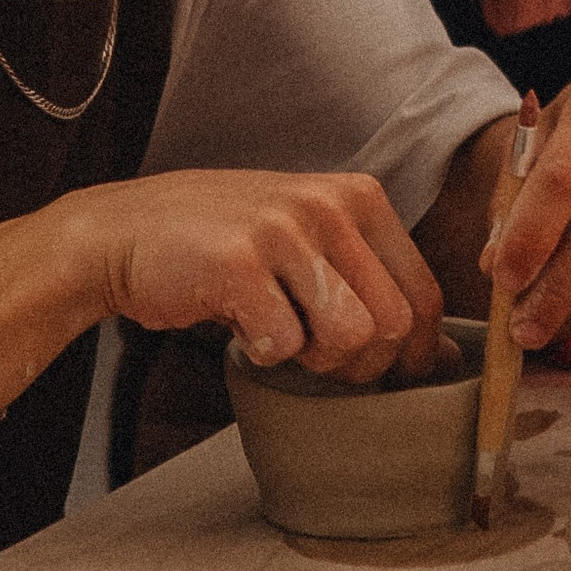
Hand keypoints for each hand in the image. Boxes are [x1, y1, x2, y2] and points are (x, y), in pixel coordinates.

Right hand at [69, 168, 443, 384]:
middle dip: (360, 363)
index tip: (381, 373)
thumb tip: (446, 359)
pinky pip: (282, 344)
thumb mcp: (310, 242)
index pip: (424, 294)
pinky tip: (237, 322)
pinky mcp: (238, 263)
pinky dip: (260, 352)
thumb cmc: (223, 244)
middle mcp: (327, 205)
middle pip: (394, 325)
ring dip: (312, 357)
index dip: (412, 353)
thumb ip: (372, 284)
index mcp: (357, 197)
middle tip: (313, 355)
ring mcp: (282, 230)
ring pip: (350, 337)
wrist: (123, 232)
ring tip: (276, 331)